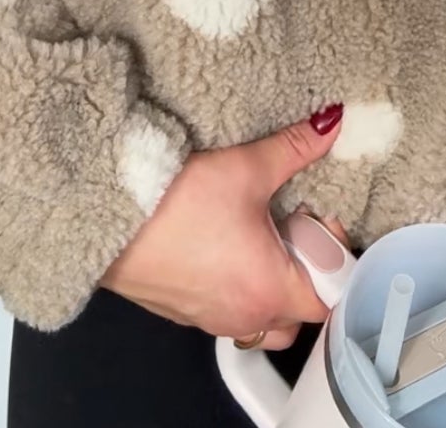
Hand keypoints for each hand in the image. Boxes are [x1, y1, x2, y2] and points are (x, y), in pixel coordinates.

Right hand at [99, 111, 351, 350]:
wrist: (108, 218)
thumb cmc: (177, 203)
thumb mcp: (247, 167)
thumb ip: (296, 147)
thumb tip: (331, 124)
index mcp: (270, 290)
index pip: (329, 297)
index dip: (336, 260)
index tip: (323, 222)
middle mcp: (244, 316)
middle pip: (298, 314)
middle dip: (307, 276)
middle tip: (296, 229)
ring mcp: (210, 319)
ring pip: (262, 321)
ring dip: (272, 287)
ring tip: (263, 238)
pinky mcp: (183, 312)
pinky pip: (228, 314)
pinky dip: (240, 289)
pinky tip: (227, 245)